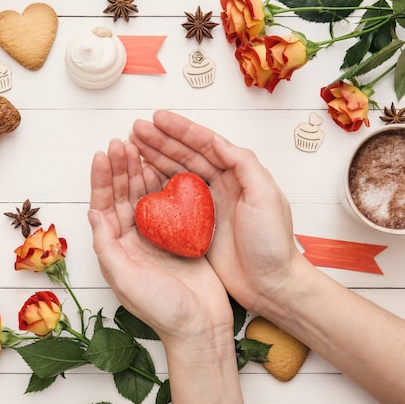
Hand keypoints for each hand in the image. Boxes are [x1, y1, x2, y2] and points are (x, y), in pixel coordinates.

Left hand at [88, 138, 233, 342]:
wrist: (200, 327)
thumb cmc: (161, 309)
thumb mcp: (125, 279)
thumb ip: (107, 246)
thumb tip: (92, 212)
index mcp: (116, 249)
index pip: (104, 206)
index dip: (102, 180)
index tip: (102, 154)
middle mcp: (133, 240)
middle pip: (122, 196)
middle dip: (119, 168)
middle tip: (120, 141)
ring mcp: (158, 237)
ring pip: (144, 196)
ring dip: (139, 171)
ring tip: (136, 146)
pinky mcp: (181, 236)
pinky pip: (170, 204)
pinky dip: (165, 184)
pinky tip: (162, 166)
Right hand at [129, 110, 304, 312]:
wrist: (270, 285)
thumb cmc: (272, 243)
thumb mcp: (265, 198)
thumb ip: (244, 165)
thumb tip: (216, 140)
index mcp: (239, 174)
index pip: (205, 145)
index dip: (181, 130)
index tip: (157, 118)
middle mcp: (221, 185)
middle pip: (186, 156)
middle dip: (161, 140)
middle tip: (135, 129)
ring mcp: (207, 206)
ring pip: (176, 174)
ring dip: (154, 158)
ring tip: (132, 146)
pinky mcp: (195, 226)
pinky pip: (171, 201)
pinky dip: (155, 187)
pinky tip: (139, 178)